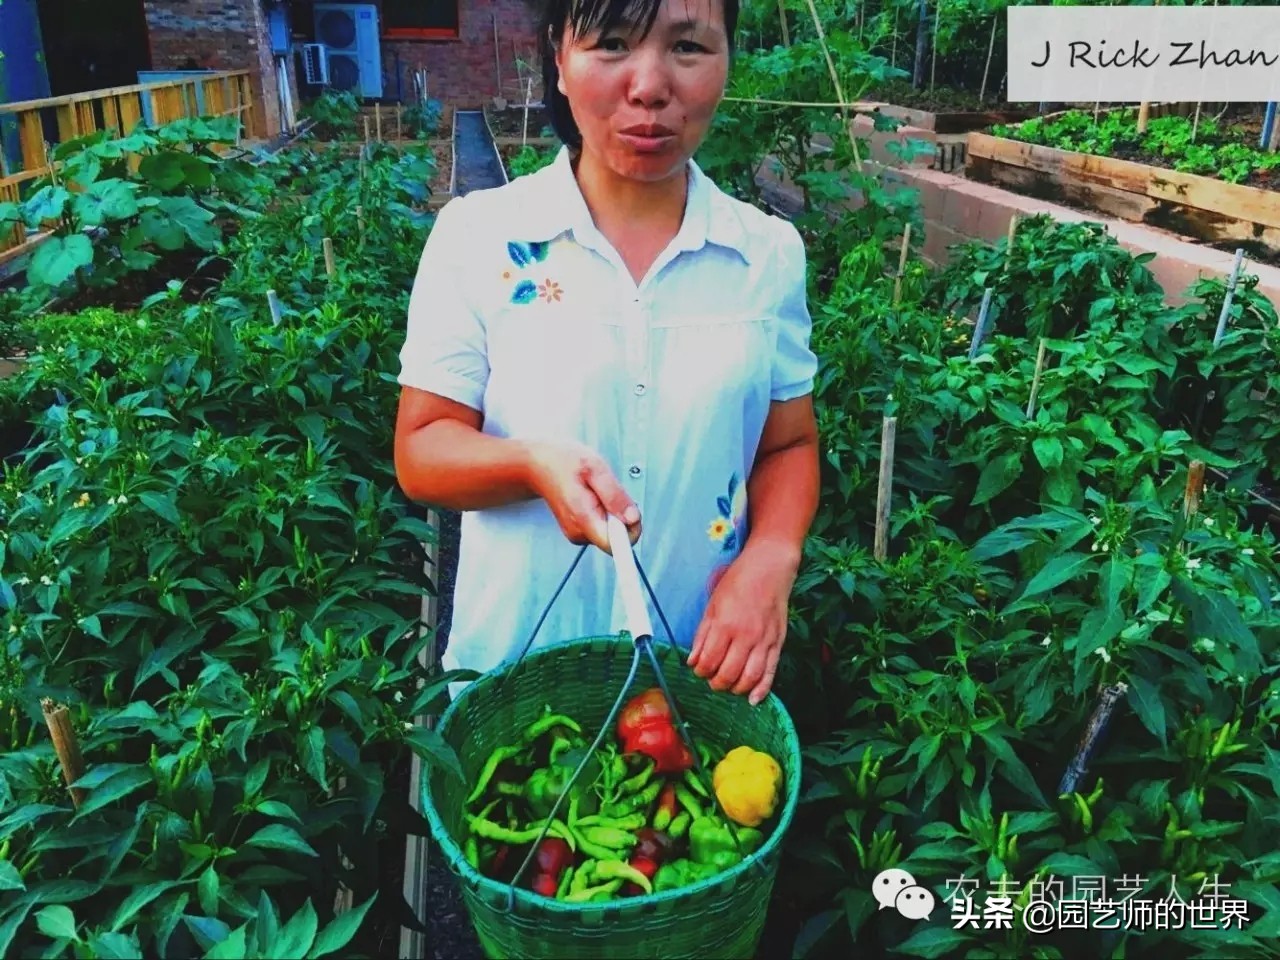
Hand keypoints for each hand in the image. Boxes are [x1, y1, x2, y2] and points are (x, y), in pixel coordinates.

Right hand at [527, 441, 641, 553]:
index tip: (630, 516)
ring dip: (612, 512)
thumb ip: (615, 495)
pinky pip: (602, 527)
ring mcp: (577, 534)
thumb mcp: (594, 468)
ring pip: (610, 533)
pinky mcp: (578, 531)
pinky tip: (593, 497)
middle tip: (608, 492)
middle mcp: (578, 532)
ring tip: (597, 491)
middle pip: (616, 539)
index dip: (630, 532)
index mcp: (583, 518)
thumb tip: (633, 518)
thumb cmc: (562, 462)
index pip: (615, 546)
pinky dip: (604, 512)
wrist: (537, 464)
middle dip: (622, 516)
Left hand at [688, 541, 798, 705]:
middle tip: (712, 680)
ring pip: (749, 678)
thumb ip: (703, 635)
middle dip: (716, 683)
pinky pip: (771, 672)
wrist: (769, 568)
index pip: (709, 661)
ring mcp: (764, 640)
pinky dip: (762, 690)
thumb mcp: (712, 605)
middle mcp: (746, 636)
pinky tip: (753, 699)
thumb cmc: (738, 582)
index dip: (700, 670)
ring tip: (729, 686)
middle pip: (728, 674)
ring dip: (736, 688)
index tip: (699, 669)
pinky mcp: (778, 642)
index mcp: (725, 625)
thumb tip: (693, 660)